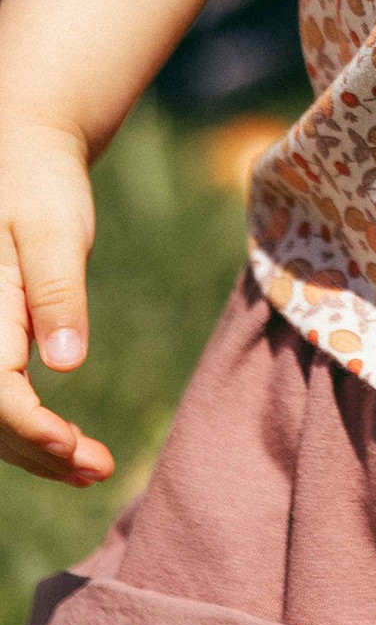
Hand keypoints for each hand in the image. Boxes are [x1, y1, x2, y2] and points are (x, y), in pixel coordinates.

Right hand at [0, 130, 112, 484]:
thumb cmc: (41, 187)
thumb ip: (57, 295)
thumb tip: (65, 364)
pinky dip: (30, 429)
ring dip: (36, 450)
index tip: (74, 446)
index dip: (29, 428)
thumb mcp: (55, 232)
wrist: (26, 156)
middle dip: (37, 451)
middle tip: (99, 469)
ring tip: (95, 469)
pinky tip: (69, 445)